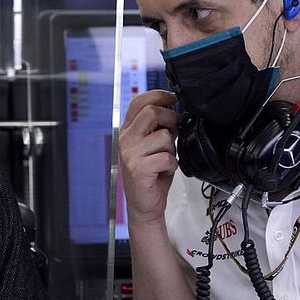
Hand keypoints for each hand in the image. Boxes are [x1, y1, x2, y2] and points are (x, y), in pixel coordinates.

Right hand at [119, 90, 178, 226]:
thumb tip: (173, 106)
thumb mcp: (153, 145)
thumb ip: (158, 126)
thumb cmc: (151, 174)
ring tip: (165, 159)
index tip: (173, 98)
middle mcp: (126, 139)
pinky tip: (164, 171)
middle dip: (171, 120)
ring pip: (164, 136)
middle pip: (152, 112)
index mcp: (128, 130)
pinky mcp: (138, 169)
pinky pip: (166, 158)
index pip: (139, 101)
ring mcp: (130, 154)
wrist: (144, 205)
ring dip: (172, 149)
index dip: (159, 95)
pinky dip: (172, 165)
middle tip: (174, 133)